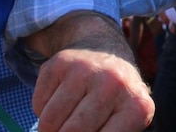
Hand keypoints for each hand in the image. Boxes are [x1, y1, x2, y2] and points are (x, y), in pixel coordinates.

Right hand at [26, 12, 154, 131]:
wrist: (106, 50)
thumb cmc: (115, 98)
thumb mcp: (124, 120)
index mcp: (137, 106)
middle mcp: (114, 83)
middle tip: (71, 129)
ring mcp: (86, 69)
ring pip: (50, 121)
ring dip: (50, 129)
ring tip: (66, 118)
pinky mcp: (60, 62)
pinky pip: (38, 105)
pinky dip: (42, 110)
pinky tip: (60, 98)